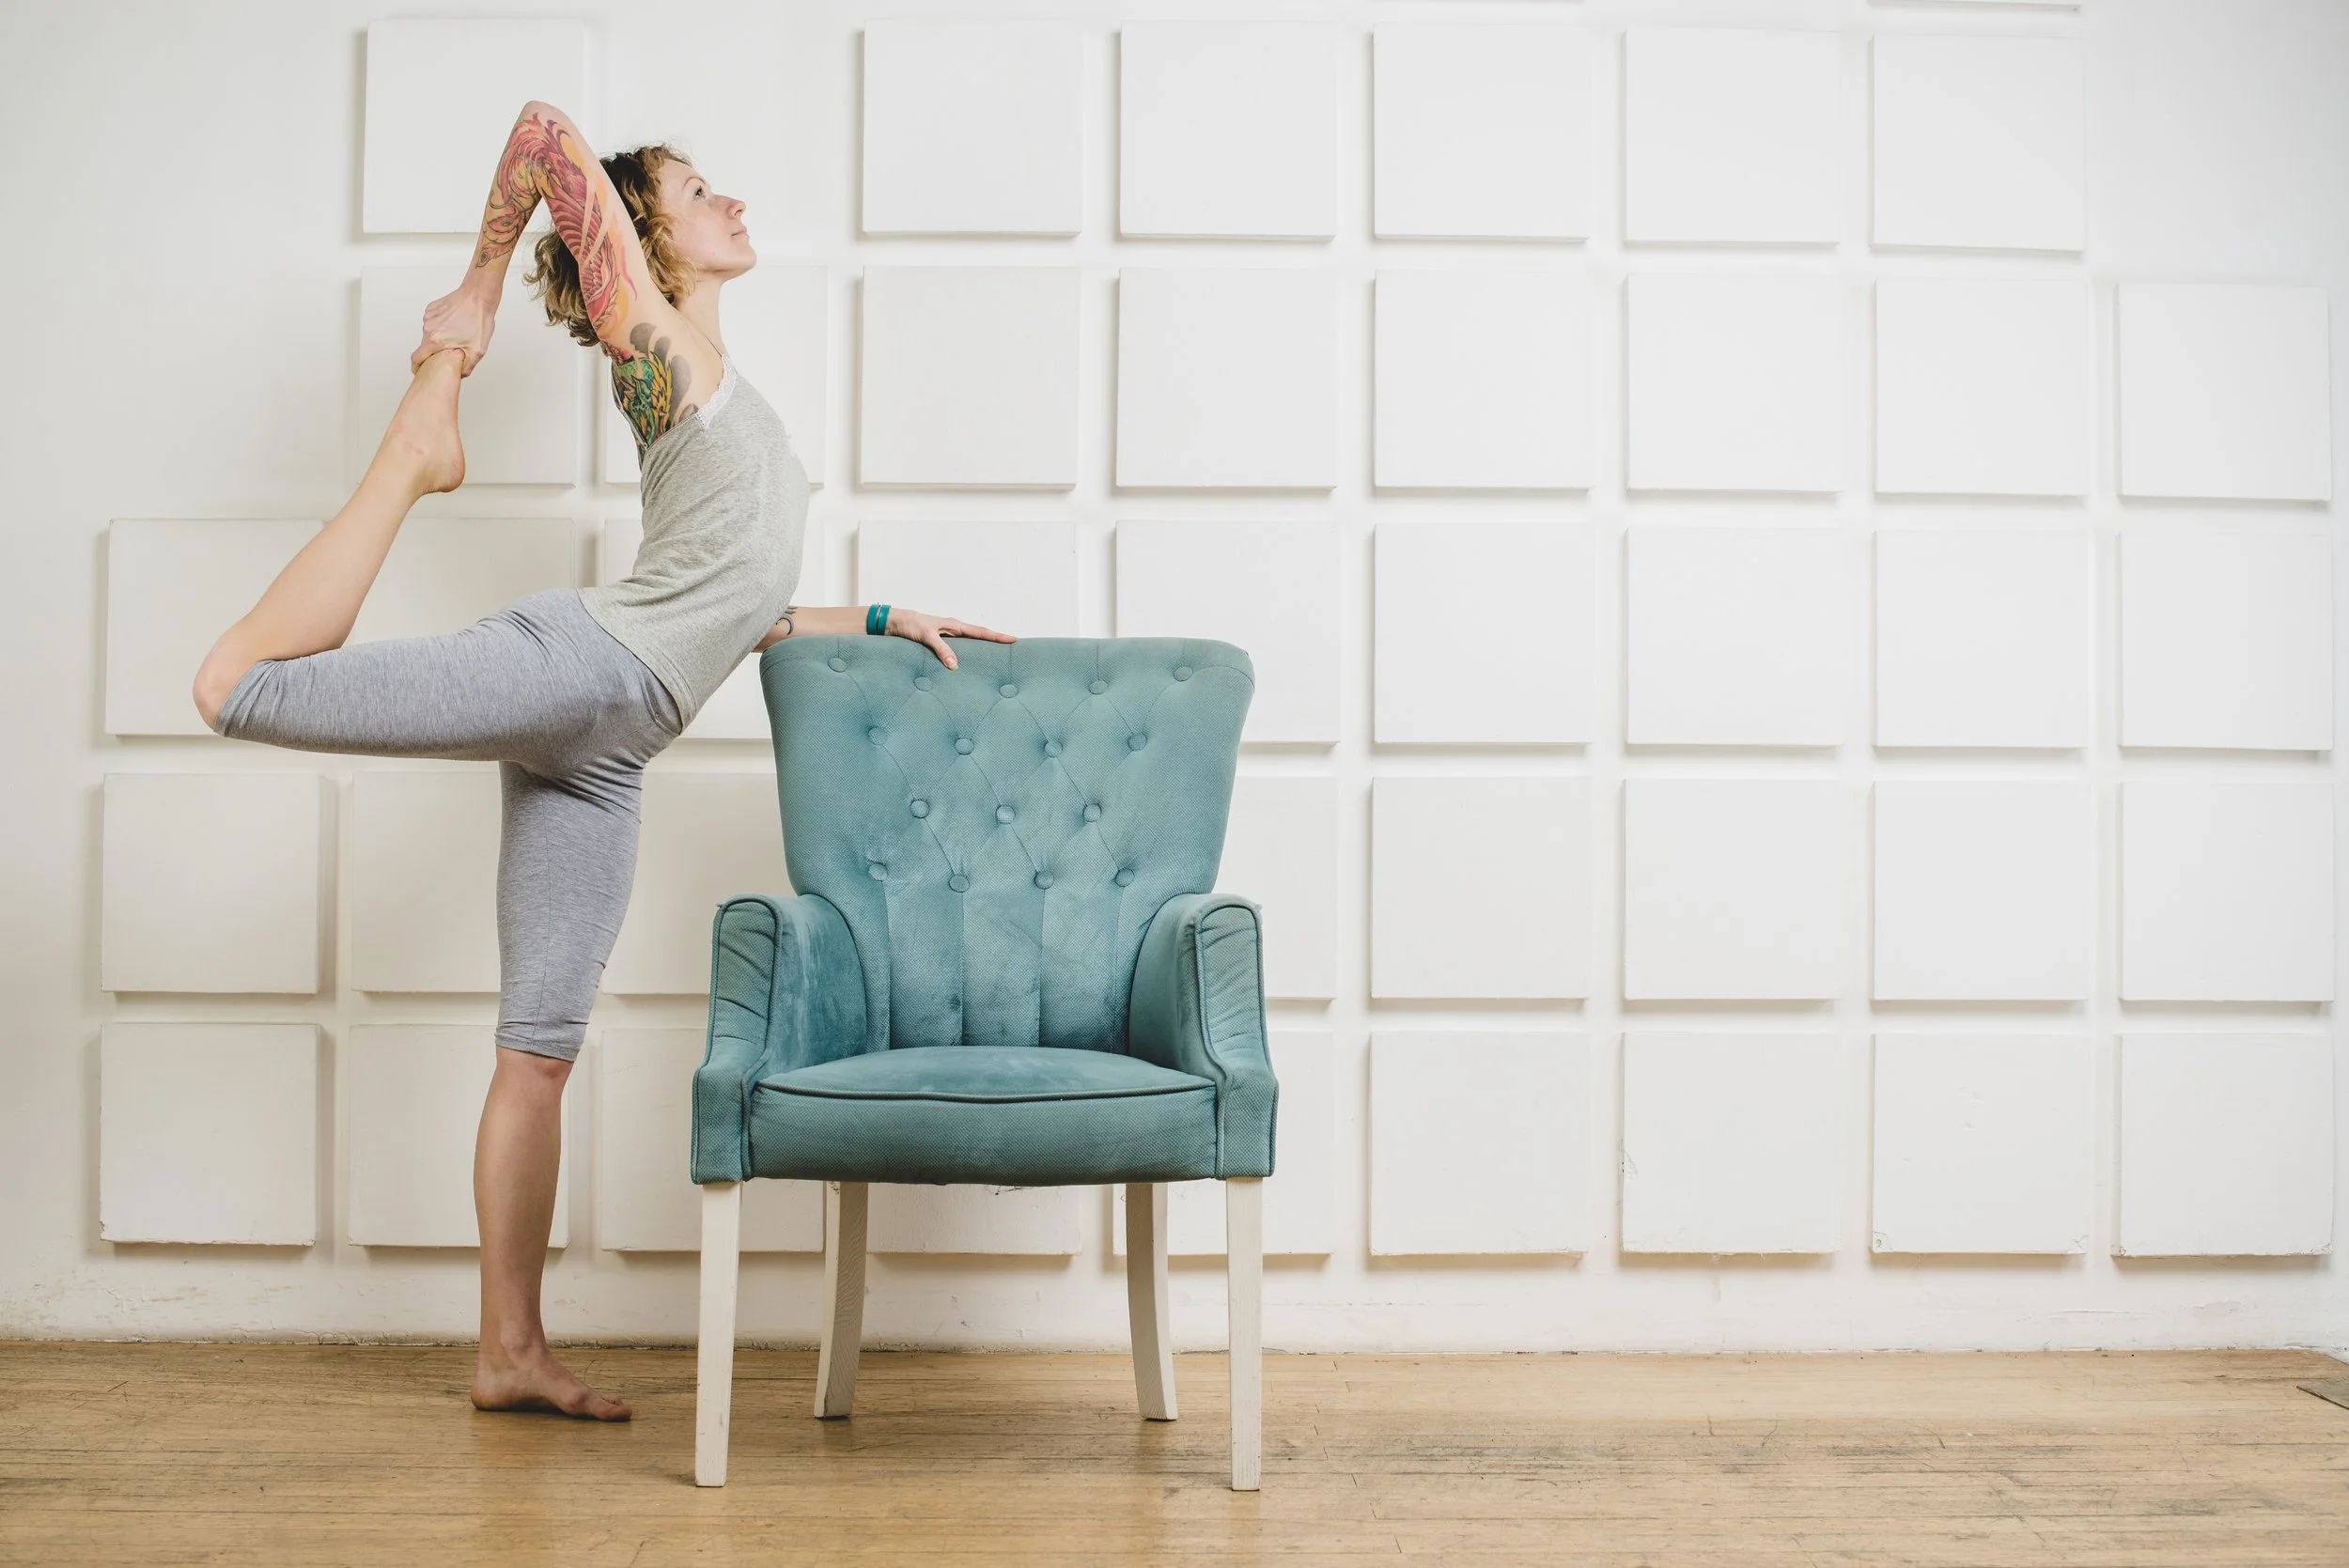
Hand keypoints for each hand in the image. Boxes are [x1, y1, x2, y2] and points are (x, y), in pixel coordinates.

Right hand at [412, 278, 497, 375]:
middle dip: (436, 351)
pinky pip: (432, 323)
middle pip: (425, 347)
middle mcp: (428, 329)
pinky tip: (454, 323)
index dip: (418, 367)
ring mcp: (428, 318)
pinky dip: (440, 326)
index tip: (421, 370)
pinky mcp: (431, 309)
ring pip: (429, 334)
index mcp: (436, 341)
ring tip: (456, 334)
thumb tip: (460, 374)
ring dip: (439, 338)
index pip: (417, 359)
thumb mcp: (478, 350)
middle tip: (452, 349)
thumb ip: (467, 366)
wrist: (478, 296)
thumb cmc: (479, 320)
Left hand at [886, 607, 1014, 669]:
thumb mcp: (926, 636)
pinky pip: (959, 649)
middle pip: (980, 636)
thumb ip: (941, 650)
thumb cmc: (909, 625)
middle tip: (1012, 647)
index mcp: (954, 625)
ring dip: (983, 648)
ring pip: (971, 643)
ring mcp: (947, 636)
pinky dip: (968, 655)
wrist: (892, 623)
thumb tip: (955, 665)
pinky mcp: (940, 643)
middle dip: (996, 641)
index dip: (998, 636)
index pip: (981, 632)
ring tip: (996, 657)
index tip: (1014, 639)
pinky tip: (969, 664)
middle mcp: (953, 630)